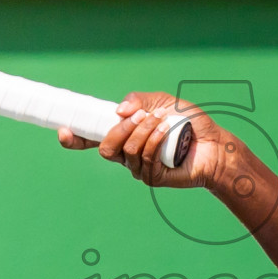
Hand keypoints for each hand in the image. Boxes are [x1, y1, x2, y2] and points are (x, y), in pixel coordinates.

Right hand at [57, 91, 230, 189]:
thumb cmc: (190, 123)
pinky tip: (167, 130)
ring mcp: (139, 167)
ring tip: (162, 121)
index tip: (62, 130)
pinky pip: (144, 159)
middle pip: (105, 148)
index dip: (74, 137)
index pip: (93, 138)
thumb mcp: (164, 102)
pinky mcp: (153, 178)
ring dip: (143, 131)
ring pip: (126, 151)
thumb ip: (140, 101)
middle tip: (138, 116)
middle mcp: (128, 154)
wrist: (215, 144)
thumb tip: (118, 110)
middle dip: (118, 130)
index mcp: (125, 135)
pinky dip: (154, 140)